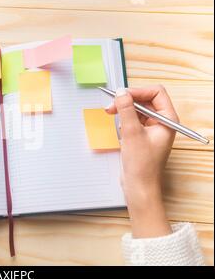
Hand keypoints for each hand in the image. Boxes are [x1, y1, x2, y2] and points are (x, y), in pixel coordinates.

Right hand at [106, 86, 177, 237]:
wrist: (139, 187)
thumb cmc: (142, 165)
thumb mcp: (131, 133)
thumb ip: (126, 110)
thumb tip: (121, 92)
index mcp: (168, 119)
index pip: (156, 93)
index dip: (138, 91)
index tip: (121, 95)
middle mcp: (162, 122)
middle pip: (145, 100)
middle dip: (127, 101)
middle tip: (111, 106)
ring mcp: (152, 129)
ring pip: (137, 110)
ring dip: (123, 110)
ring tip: (111, 115)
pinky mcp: (142, 136)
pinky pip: (133, 120)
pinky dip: (123, 121)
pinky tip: (119, 131)